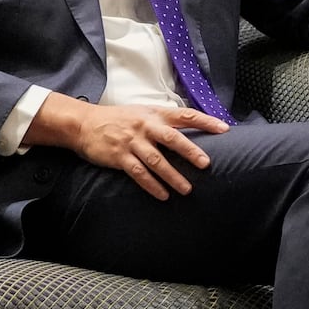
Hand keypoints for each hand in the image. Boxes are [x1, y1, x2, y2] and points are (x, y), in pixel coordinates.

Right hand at [28, 95, 227, 199]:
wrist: (83, 124)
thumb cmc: (117, 120)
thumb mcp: (141, 113)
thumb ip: (162, 122)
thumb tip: (189, 131)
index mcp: (154, 113)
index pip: (185, 115)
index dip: (205, 121)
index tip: (224, 129)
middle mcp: (145, 126)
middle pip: (173, 139)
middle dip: (191, 151)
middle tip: (206, 164)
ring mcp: (132, 142)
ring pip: (157, 161)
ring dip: (173, 176)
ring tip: (187, 190)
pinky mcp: (119, 156)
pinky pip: (138, 173)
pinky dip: (152, 185)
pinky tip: (163, 195)